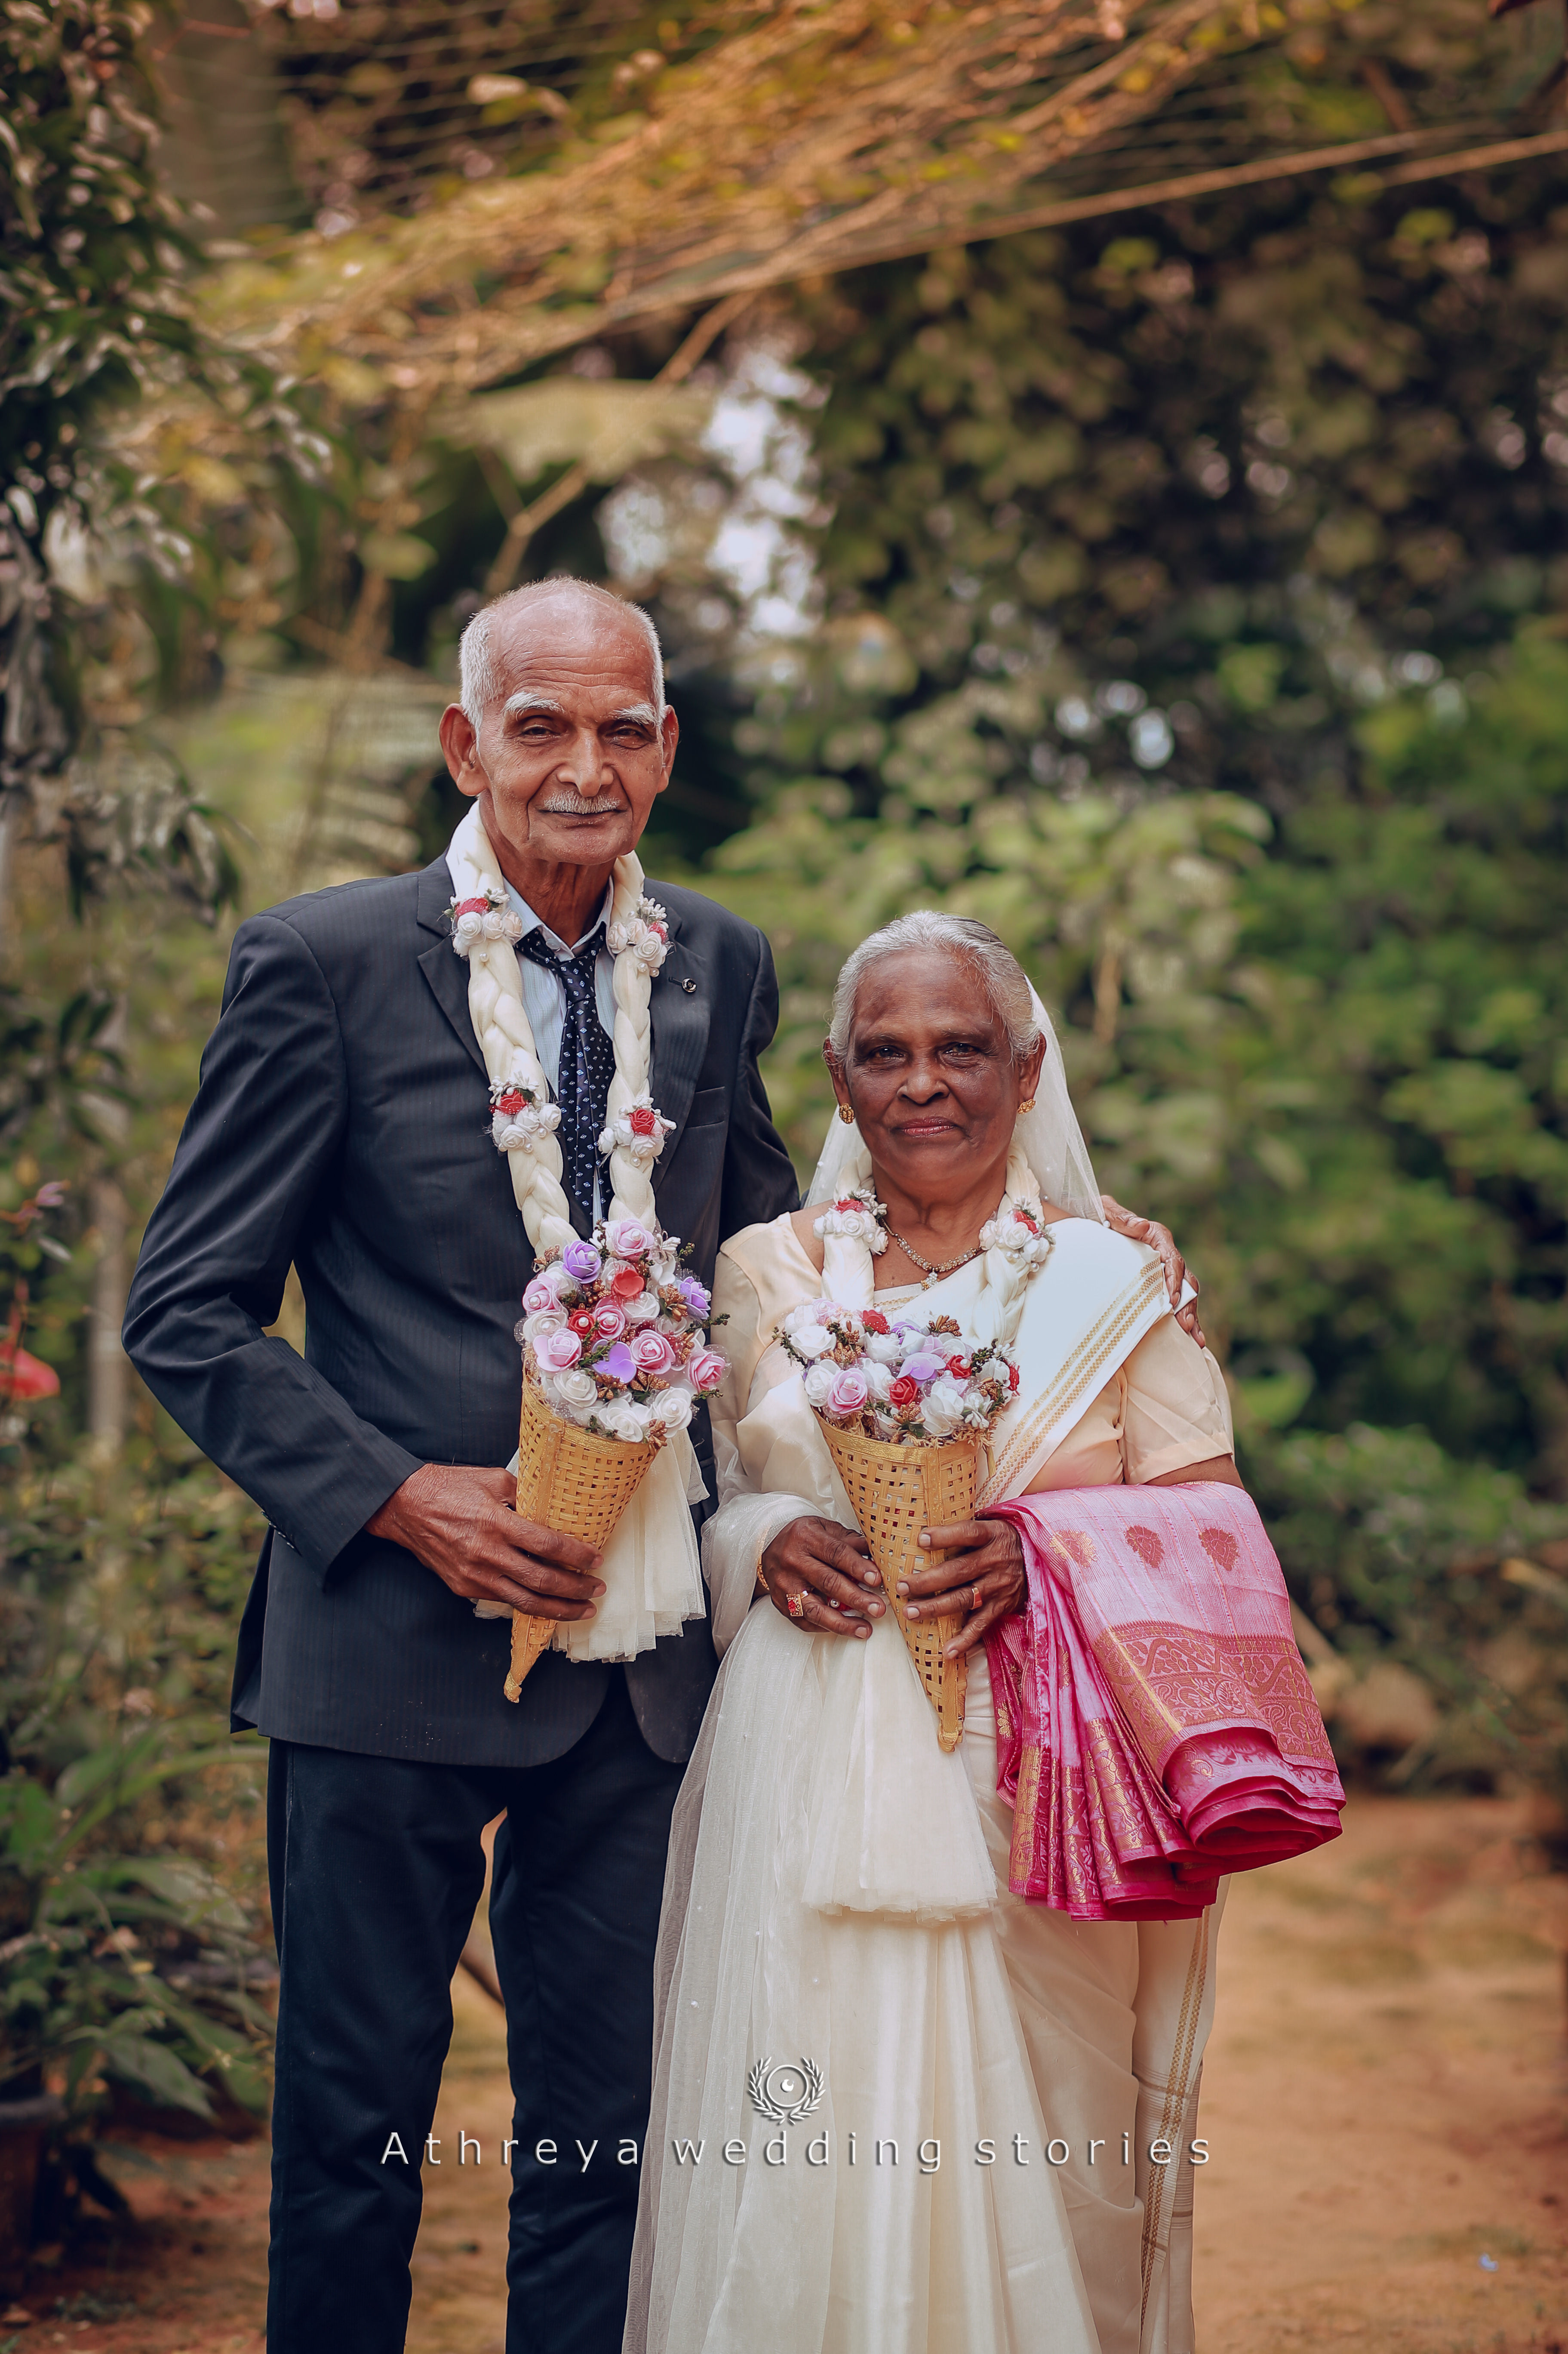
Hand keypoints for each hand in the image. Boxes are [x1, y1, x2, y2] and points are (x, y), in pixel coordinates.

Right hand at [366, 1464, 605, 1619]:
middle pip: (541, 1580)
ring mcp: (473, 1575)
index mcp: (496, 1522)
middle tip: (597, 1590)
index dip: (576, 1555)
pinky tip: (548, 1605)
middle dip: (575, 1589)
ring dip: (558, 1609)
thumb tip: (553, 1509)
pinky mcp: (463, 1587)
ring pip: (524, 1601)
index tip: (596, 1560)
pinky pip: (503, 1601)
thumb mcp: (493, 1479)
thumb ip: (525, 1496)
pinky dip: (529, 1606)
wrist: (404, 1506)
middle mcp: (486, 1553)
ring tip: (582, 1610)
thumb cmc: (449, 1487)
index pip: (547, 1545)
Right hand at [758, 1516, 882, 1638]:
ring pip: (814, 1609)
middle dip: (856, 1598)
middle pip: (828, 1582)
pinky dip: (826, 1628)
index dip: (857, 1567)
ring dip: (843, 1623)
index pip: (835, 1553)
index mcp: (806, 1537)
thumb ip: (850, 1541)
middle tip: (878, 1608)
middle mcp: (792, 1561)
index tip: (877, 1580)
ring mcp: (784, 1585)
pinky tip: (845, 1629)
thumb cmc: (804, 1538)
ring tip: (865, 1629)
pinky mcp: (781, 1604)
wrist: (769, 1548)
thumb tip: (880, 1555)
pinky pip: (805, 1622)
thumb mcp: (825, 1529)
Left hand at [901, 1518, 1025, 1658]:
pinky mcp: (1002, 1607)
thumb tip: (924, 1528)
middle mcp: (996, 1561)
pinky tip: (947, 1651)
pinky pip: (982, 1625)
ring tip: (910, 1612)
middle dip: (927, 1581)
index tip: (920, 1539)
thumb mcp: (990, 1526)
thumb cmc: (1001, 1540)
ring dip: (935, 1608)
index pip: (968, 1533)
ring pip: (964, 1599)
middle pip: (958, 1572)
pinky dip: (965, 1640)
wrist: (1039, 1558)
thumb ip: (964, 1529)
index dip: (944, 1536)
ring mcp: (999, 1586)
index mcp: (992, 1535)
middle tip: (901, 1586)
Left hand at [1099, 1192, 1205, 1348]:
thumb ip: (1121, 1218)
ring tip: (1194, 1338)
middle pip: (1185, 1281)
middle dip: (1187, 1304)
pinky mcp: (1157, 1286)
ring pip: (1185, 1295)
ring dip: (1190, 1315)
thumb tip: (1142, 1224)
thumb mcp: (1106, 1213)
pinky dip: (1184, 1319)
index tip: (1171, 1300)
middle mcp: (1165, 1255)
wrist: (1089, 1226)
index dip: (1175, 1280)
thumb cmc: (1098, 1218)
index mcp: (1157, 1237)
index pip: (1173, 1260)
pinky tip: (1191, 1340)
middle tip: (1185, 1325)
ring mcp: (1162, 1272)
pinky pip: (1175, 1303)